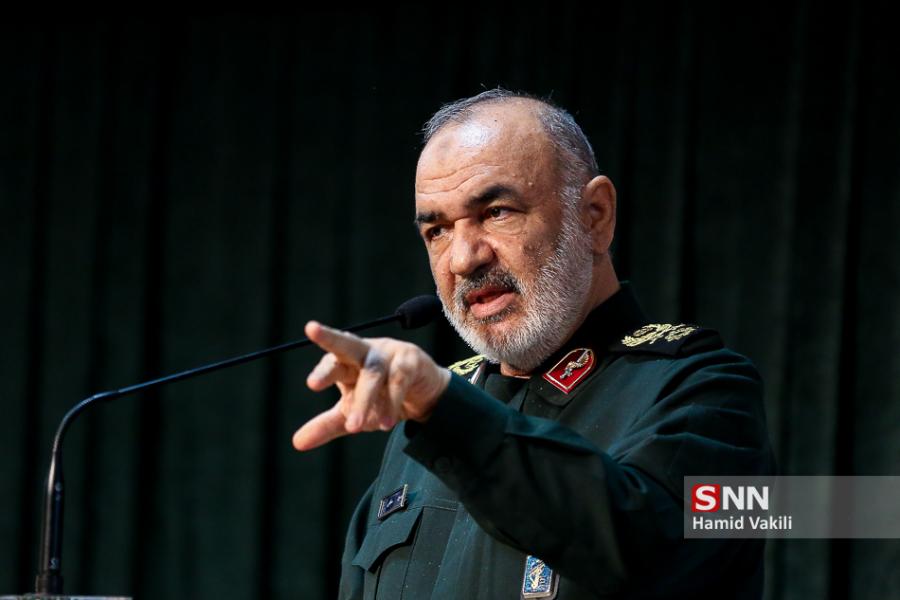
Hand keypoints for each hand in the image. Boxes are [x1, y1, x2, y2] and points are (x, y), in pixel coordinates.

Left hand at [292, 321, 451, 450]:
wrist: (423, 396)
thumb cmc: (381, 398)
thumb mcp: (351, 413)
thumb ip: (326, 425)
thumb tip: (297, 443)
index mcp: (347, 362)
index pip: (331, 362)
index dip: (323, 371)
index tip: (312, 384)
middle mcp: (366, 352)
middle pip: (347, 344)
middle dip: (329, 338)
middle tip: (312, 330)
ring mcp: (389, 353)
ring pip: (373, 374)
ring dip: (364, 400)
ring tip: (356, 427)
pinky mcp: (411, 361)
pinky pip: (399, 380)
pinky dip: (392, 402)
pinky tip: (385, 423)